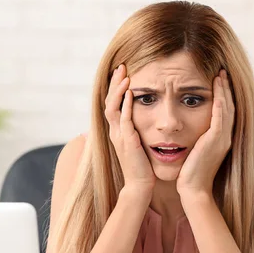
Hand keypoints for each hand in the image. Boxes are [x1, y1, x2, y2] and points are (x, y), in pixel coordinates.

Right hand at [104, 64, 155, 194]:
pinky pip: (124, 119)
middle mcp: (115, 132)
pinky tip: (131, 93)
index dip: (116, 88)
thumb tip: (144, 120)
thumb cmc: (143, 167)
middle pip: (109, 101)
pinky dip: (126, 104)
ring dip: (118, 90)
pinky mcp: (128, 141)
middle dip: (115, 83)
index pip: (113, 104)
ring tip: (125, 74)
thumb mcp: (139, 145)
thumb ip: (137, 131)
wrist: (140, 186)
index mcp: (118, 131)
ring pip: (113, 107)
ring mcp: (119, 136)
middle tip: (121, 66)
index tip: (123, 73)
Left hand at [177, 69, 234, 199]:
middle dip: (226, 88)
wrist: (193, 190)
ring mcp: (223, 139)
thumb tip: (190, 128)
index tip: (219, 80)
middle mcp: (226, 137)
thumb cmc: (190, 173)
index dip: (224, 95)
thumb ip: (197, 138)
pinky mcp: (215, 141)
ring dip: (224, 90)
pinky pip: (220, 116)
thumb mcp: (196, 151)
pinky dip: (219, 101)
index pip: (225, 112)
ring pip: (226, 108)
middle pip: (229, 106)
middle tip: (222, 71)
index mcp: (221, 139)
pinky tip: (217, 90)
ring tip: (220, 74)